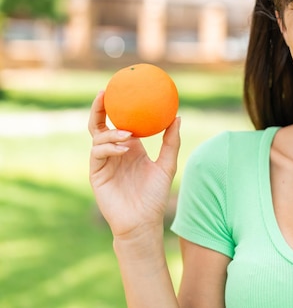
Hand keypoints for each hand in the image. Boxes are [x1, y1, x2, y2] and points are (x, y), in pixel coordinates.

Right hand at [87, 91, 180, 238]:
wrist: (143, 222)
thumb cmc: (155, 196)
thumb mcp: (167, 165)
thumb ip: (171, 142)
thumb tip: (178, 116)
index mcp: (130, 147)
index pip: (120, 121)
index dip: (117, 105)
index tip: (122, 87)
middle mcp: (114, 151)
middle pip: (100, 125)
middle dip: (100, 108)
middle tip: (105, 94)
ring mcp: (104, 162)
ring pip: (99, 138)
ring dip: (112, 133)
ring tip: (128, 134)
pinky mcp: (96, 173)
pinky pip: (98, 154)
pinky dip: (110, 147)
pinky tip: (124, 147)